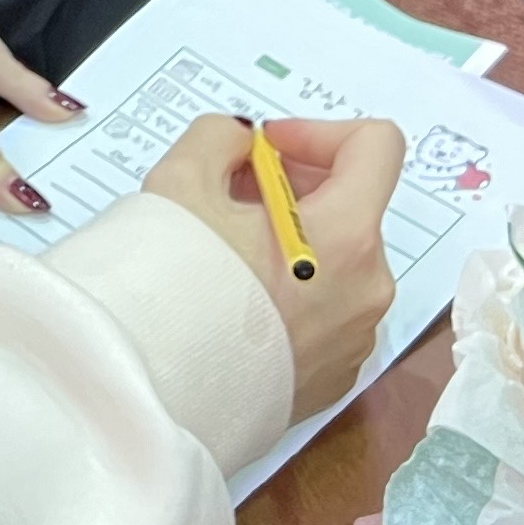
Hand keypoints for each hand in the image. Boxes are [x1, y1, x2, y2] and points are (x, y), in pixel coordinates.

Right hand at [143, 113, 403, 417]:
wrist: (146, 393)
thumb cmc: (170, 281)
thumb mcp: (181, 179)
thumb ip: (222, 138)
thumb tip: (243, 146)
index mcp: (347, 235)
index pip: (377, 146)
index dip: (319, 131)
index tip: (265, 150)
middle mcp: (368, 289)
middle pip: (354, 207)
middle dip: (296, 188)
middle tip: (230, 194)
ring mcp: (355, 340)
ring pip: (339, 264)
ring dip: (294, 244)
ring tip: (226, 256)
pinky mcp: (333, 380)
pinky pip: (327, 315)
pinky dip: (293, 296)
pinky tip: (234, 307)